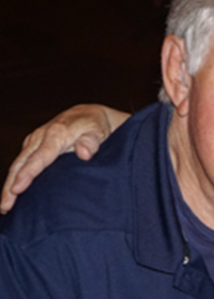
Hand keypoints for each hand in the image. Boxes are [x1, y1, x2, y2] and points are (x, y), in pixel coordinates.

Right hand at [1, 104, 128, 213]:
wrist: (87, 114)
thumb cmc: (94, 126)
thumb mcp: (97, 132)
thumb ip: (92, 142)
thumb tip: (85, 153)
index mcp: (56, 134)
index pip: (39, 157)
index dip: (27, 174)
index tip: (17, 189)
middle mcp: (40, 137)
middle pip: (21, 163)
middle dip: (11, 185)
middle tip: (5, 207)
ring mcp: (34, 141)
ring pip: (18, 164)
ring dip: (9, 184)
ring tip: (5, 206)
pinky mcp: (32, 145)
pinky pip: (21, 162)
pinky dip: (15, 177)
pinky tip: (13, 193)